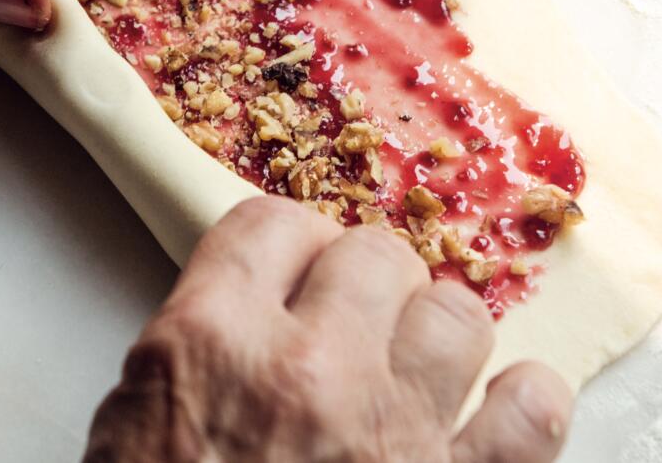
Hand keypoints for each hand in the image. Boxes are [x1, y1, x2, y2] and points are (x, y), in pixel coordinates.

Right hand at [86, 197, 572, 461]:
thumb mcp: (129, 436)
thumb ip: (194, 355)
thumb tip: (252, 308)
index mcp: (210, 348)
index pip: (270, 225)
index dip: (287, 246)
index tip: (297, 269)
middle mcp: (310, 370)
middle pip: (372, 254)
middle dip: (362, 285)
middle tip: (351, 326)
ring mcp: (396, 433)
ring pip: (457, 313)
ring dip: (437, 338)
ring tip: (415, 371)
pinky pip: (532, 411)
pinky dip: (524, 405)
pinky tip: (497, 413)